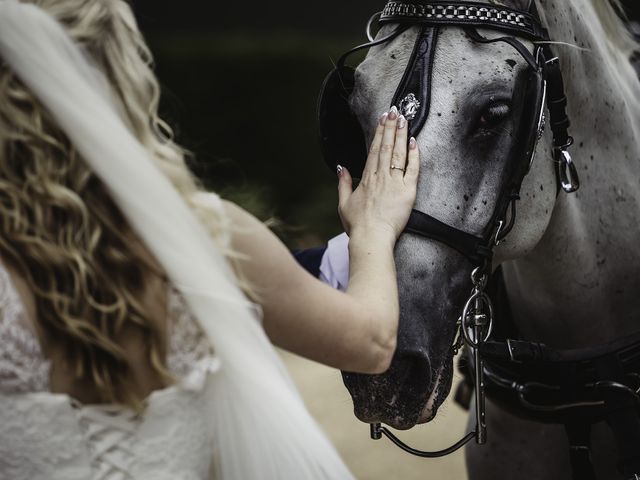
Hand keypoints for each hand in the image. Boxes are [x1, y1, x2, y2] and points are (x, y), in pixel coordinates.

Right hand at [337, 106, 419, 242]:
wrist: (371, 238)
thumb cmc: (358, 225)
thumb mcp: (343, 204)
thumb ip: (343, 183)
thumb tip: (341, 167)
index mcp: (367, 179)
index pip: (374, 150)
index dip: (378, 133)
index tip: (382, 119)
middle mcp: (381, 177)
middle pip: (386, 147)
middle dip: (390, 127)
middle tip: (395, 111)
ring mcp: (395, 183)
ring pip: (398, 154)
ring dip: (401, 135)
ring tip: (404, 119)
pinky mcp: (408, 192)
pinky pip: (412, 169)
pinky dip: (414, 155)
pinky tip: (414, 142)